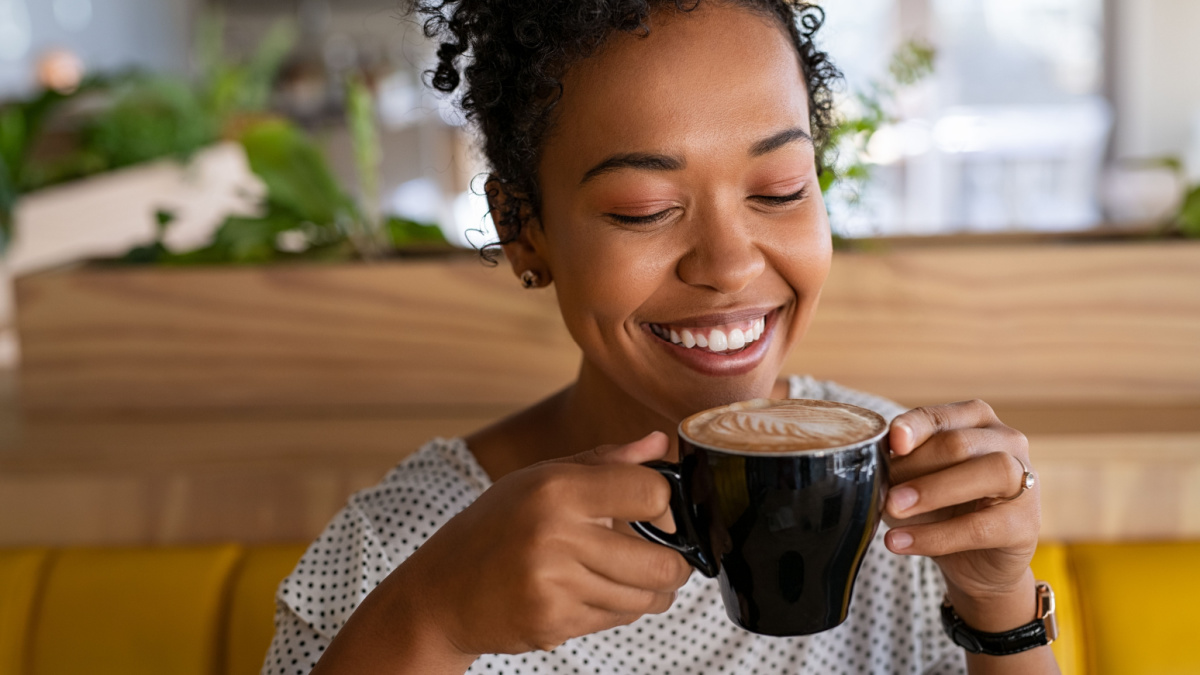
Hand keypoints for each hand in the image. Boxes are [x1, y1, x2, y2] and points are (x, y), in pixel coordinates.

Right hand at [397, 431, 692, 656]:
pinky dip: (618, 610)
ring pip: (645, 599)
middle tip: (667, 559)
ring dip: (652, 592)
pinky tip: (595, 593)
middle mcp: (555, 535)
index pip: (651, 493)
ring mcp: (553, 585)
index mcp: (556, 488)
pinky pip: (616, 619)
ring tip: (634, 578)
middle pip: (661, 562)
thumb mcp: (541, 478)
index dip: (667, 507)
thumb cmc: (496, 526)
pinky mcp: (552, 623)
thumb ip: (605, 461)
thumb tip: (660, 442)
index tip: (659, 516)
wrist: (441, 590)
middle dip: (674, 564)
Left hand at [883, 400, 1039, 605]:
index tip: (893, 442)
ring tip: (892, 511)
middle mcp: (1006, 441)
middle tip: (883, 492)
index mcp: (975, 421)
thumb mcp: (915, 482)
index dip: (915, 427)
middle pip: (960, 444)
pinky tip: (903, 542)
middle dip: (916, 466)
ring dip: (932, 492)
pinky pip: (981, 526)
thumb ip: (901, 467)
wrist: (975, 563)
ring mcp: (1024, 480)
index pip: (940, 417)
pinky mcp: (1026, 524)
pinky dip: (937, 536)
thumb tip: (875, 466)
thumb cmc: (942, 509)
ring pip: (987, 473)